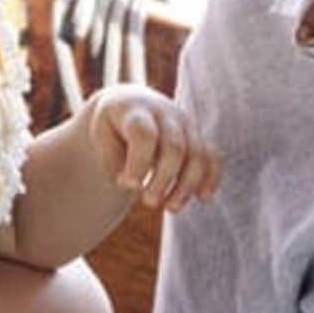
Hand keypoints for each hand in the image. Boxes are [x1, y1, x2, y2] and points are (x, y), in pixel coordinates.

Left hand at [85, 85, 217, 212]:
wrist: (131, 104)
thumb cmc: (112, 128)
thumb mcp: (102, 138)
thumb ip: (113, 161)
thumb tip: (133, 185)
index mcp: (136, 111)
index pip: (144, 135)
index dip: (139, 163)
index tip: (128, 187)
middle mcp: (165, 113)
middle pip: (175, 147)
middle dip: (164, 179)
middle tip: (149, 203)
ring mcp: (185, 124)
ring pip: (197, 154)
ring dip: (187, 185)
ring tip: (171, 208)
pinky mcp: (198, 136)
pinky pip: (212, 156)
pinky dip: (211, 178)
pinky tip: (203, 198)